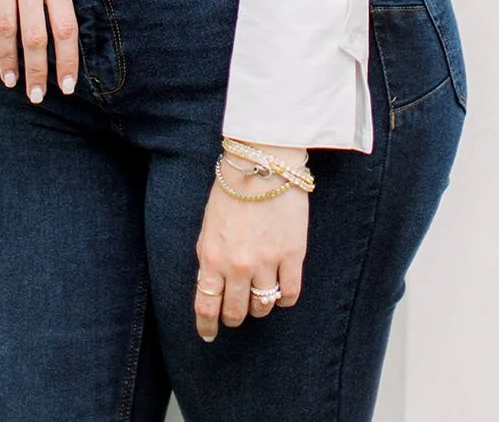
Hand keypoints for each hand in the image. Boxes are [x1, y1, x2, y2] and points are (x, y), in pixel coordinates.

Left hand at [194, 145, 309, 340]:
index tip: (209, 334)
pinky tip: (280, 290)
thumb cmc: (231, 191)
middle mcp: (238, 265)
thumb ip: (208, 257)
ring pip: (263, 305)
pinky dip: (284, 299)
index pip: (206, 305)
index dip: (207, 325)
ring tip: (259, 295)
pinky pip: (289, 294)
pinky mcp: (292, 256)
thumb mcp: (208, 226)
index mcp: (212, 256)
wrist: (263, 164)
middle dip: (234, 317)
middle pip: (236, 311)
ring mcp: (266, 262)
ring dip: (259, 306)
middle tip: (237, 313)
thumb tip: (208, 285)